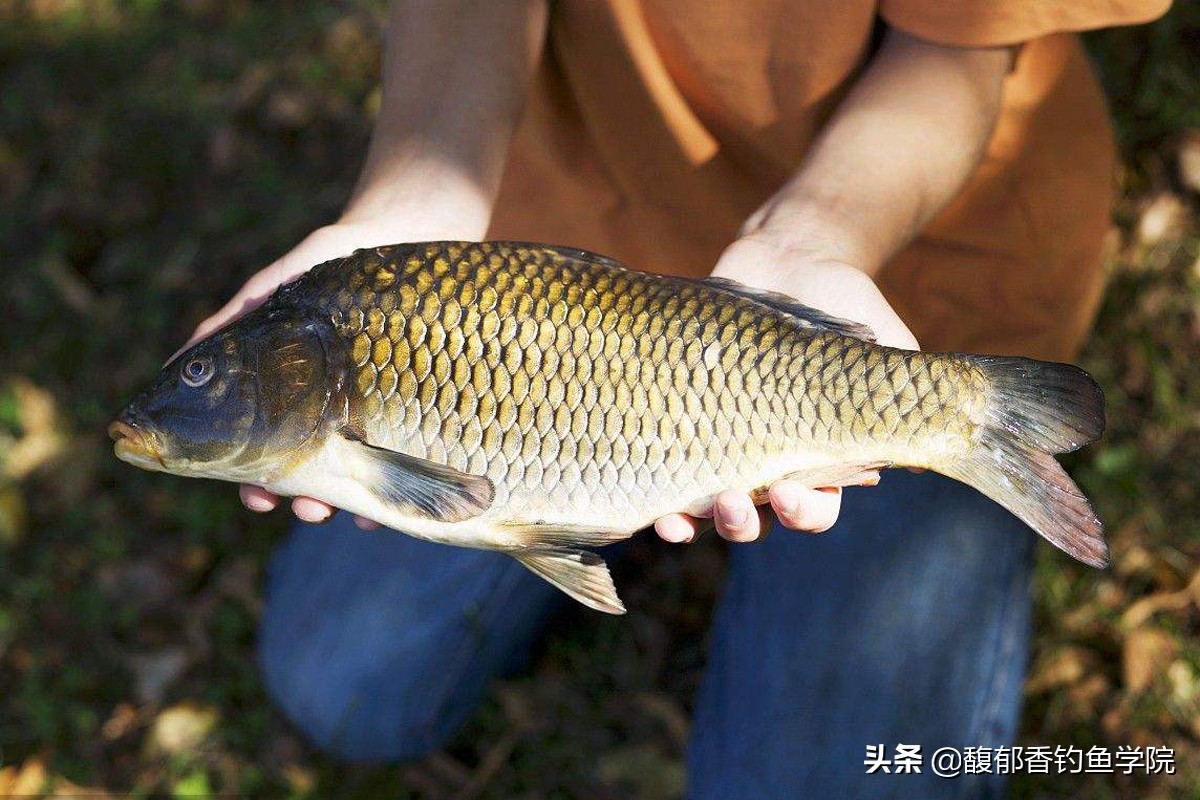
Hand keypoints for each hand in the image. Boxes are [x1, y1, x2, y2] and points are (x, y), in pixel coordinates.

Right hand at [181, 215, 484, 528]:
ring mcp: (378, 418)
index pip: (266, 451)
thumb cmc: (339, 266)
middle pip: (310, 474)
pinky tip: (381, 511)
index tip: (255, 496)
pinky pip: (405, 466)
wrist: (413, 239)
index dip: (255, 481)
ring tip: (328, 510)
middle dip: (299, 499)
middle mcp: (335, 414)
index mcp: (295, 395)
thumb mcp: (282, 289)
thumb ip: (236, 325)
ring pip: (355, 478)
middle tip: (297, 507)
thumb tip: (173, 367)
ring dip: (339, 503)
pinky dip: (391, 496)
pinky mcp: (419, 415)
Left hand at [654, 236, 918, 544]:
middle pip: (757, 520)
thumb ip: (904, 391)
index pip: (817, 509)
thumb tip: (936, 435)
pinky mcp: (680, 423)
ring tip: (677, 519)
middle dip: (742, 523)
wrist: (790, 258)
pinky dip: (654, 488)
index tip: (789, 494)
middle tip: (732, 506)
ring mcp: (723, 446)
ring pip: (707, 508)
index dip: (804, 513)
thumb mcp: (887, 346)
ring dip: (692, 522)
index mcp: (821, 459)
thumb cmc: (849, 304)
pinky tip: (647, 497)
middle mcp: (771, 464)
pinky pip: (665, 470)